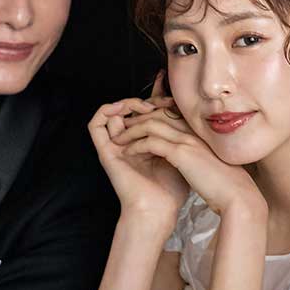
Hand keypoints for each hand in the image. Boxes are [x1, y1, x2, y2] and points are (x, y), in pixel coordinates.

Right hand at [87, 71, 189, 224]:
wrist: (159, 210)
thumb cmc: (173, 191)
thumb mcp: (182, 155)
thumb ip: (182, 134)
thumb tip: (193, 113)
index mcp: (147, 144)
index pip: (147, 113)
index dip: (154, 95)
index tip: (166, 80)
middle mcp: (130, 144)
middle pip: (131, 110)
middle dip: (146, 99)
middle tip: (163, 100)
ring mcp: (117, 147)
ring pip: (112, 112)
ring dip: (127, 103)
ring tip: (145, 105)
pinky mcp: (106, 151)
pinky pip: (96, 124)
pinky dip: (106, 111)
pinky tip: (124, 109)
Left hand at [110, 78, 263, 217]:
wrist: (238, 197)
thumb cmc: (227, 186)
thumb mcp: (211, 165)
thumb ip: (199, 157)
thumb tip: (191, 160)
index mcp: (201, 134)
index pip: (171, 114)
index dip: (152, 115)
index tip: (139, 123)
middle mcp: (194, 132)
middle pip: (159, 114)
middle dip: (138, 118)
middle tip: (123, 126)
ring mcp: (188, 141)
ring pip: (152, 124)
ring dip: (132, 130)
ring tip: (119, 138)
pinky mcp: (181, 153)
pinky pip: (151, 142)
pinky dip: (136, 145)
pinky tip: (128, 152)